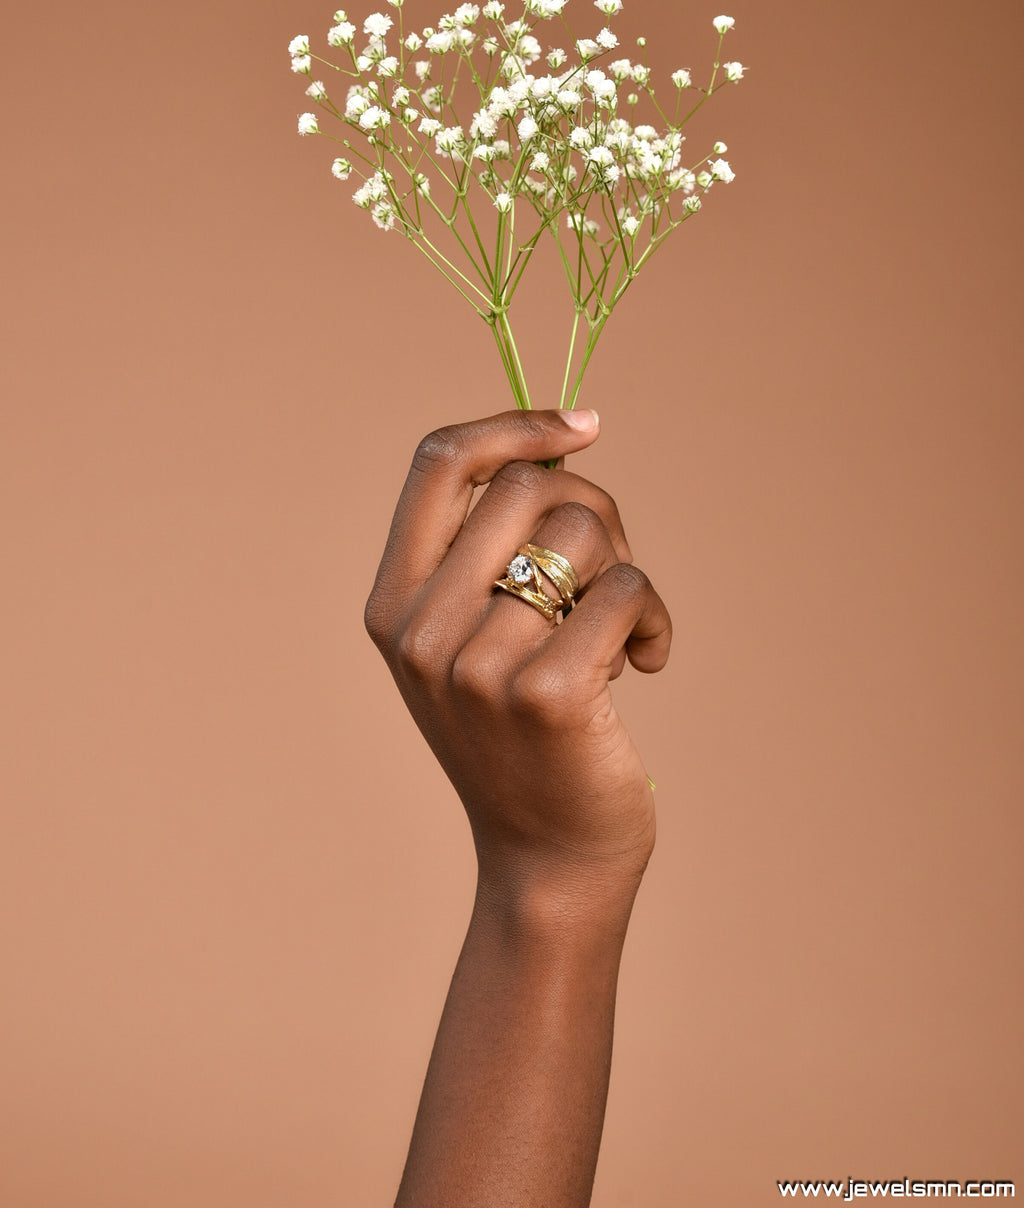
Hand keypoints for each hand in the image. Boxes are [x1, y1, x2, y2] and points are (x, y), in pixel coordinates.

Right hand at [364, 408, 671, 903]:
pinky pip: (627, 588)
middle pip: (528, 485)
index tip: (583, 429)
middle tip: (612, 570)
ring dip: (628, 571)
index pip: (438, 462)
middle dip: (595, 511)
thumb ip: (490, 552)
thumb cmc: (524, 734)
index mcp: (392, 603)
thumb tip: (565, 444)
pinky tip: (651, 660)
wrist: (547, 857)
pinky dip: (657, 616)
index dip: (513, 425)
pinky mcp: (546, 694)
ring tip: (627, 629)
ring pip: (583, 532)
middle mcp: (420, 630)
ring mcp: (476, 664)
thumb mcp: (474, 640)